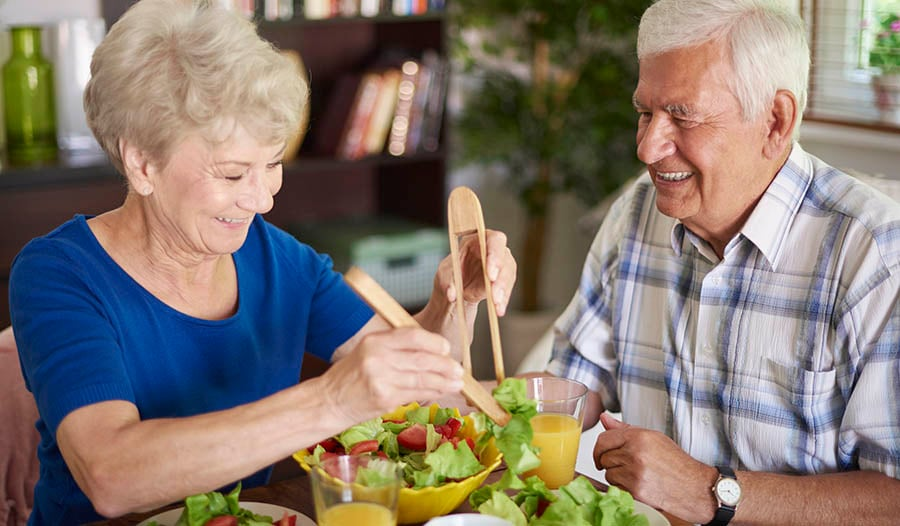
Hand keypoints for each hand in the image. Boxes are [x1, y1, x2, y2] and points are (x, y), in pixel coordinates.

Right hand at [322, 327, 464, 425]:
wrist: (328, 401)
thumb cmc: (350, 377)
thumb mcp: (368, 351)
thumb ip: (396, 348)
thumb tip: (432, 351)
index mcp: (375, 340)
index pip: (413, 336)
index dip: (434, 342)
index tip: (446, 349)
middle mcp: (378, 357)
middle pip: (422, 358)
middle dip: (445, 365)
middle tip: (458, 370)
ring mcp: (381, 379)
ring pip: (423, 378)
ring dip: (444, 381)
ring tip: (457, 383)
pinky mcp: (385, 398)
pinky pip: (416, 394)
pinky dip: (433, 392)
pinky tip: (442, 392)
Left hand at [434, 229, 515, 315]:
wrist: (456, 290)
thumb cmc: (451, 274)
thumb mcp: (444, 275)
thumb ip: (447, 283)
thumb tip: (452, 294)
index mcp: (479, 239)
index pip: (493, 240)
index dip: (495, 254)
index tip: (491, 274)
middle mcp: (494, 250)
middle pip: (505, 258)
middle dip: (501, 277)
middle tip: (494, 294)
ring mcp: (501, 265)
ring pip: (508, 275)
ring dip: (503, 291)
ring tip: (496, 305)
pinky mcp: (504, 280)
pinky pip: (506, 290)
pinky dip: (503, 301)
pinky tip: (499, 310)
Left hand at [594, 413, 717, 522]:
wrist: (694, 487)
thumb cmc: (676, 463)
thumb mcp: (653, 438)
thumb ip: (624, 429)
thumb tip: (604, 418)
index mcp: (639, 437)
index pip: (604, 439)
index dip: (599, 448)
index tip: (601, 454)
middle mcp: (635, 453)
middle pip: (604, 457)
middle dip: (611, 463)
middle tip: (627, 466)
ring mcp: (634, 472)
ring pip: (608, 474)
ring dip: (617, 476)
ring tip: (636, 475)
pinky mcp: (635, 490)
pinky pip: (616, 487)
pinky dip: (622, 488)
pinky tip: (638, 485)